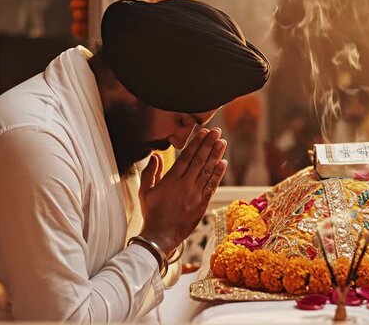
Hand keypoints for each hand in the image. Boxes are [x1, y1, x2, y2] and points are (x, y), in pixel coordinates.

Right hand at [138, 128, 226, 252]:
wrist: (160, 236)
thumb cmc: (151, 213)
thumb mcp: (145, 191)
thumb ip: (150, 172)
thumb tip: (156, 155)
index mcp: (170, 180)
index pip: (186, 157)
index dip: (196, 143)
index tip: (203, 132)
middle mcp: (184, 185)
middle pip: (199, 160)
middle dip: (208, 144)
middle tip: (216, 132)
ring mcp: (195, 195)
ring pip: (207, 171)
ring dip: (216, 155)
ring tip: (222, 142)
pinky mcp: (202, 204)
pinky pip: (212, 186)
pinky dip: (218, 174)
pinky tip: (223, 162)